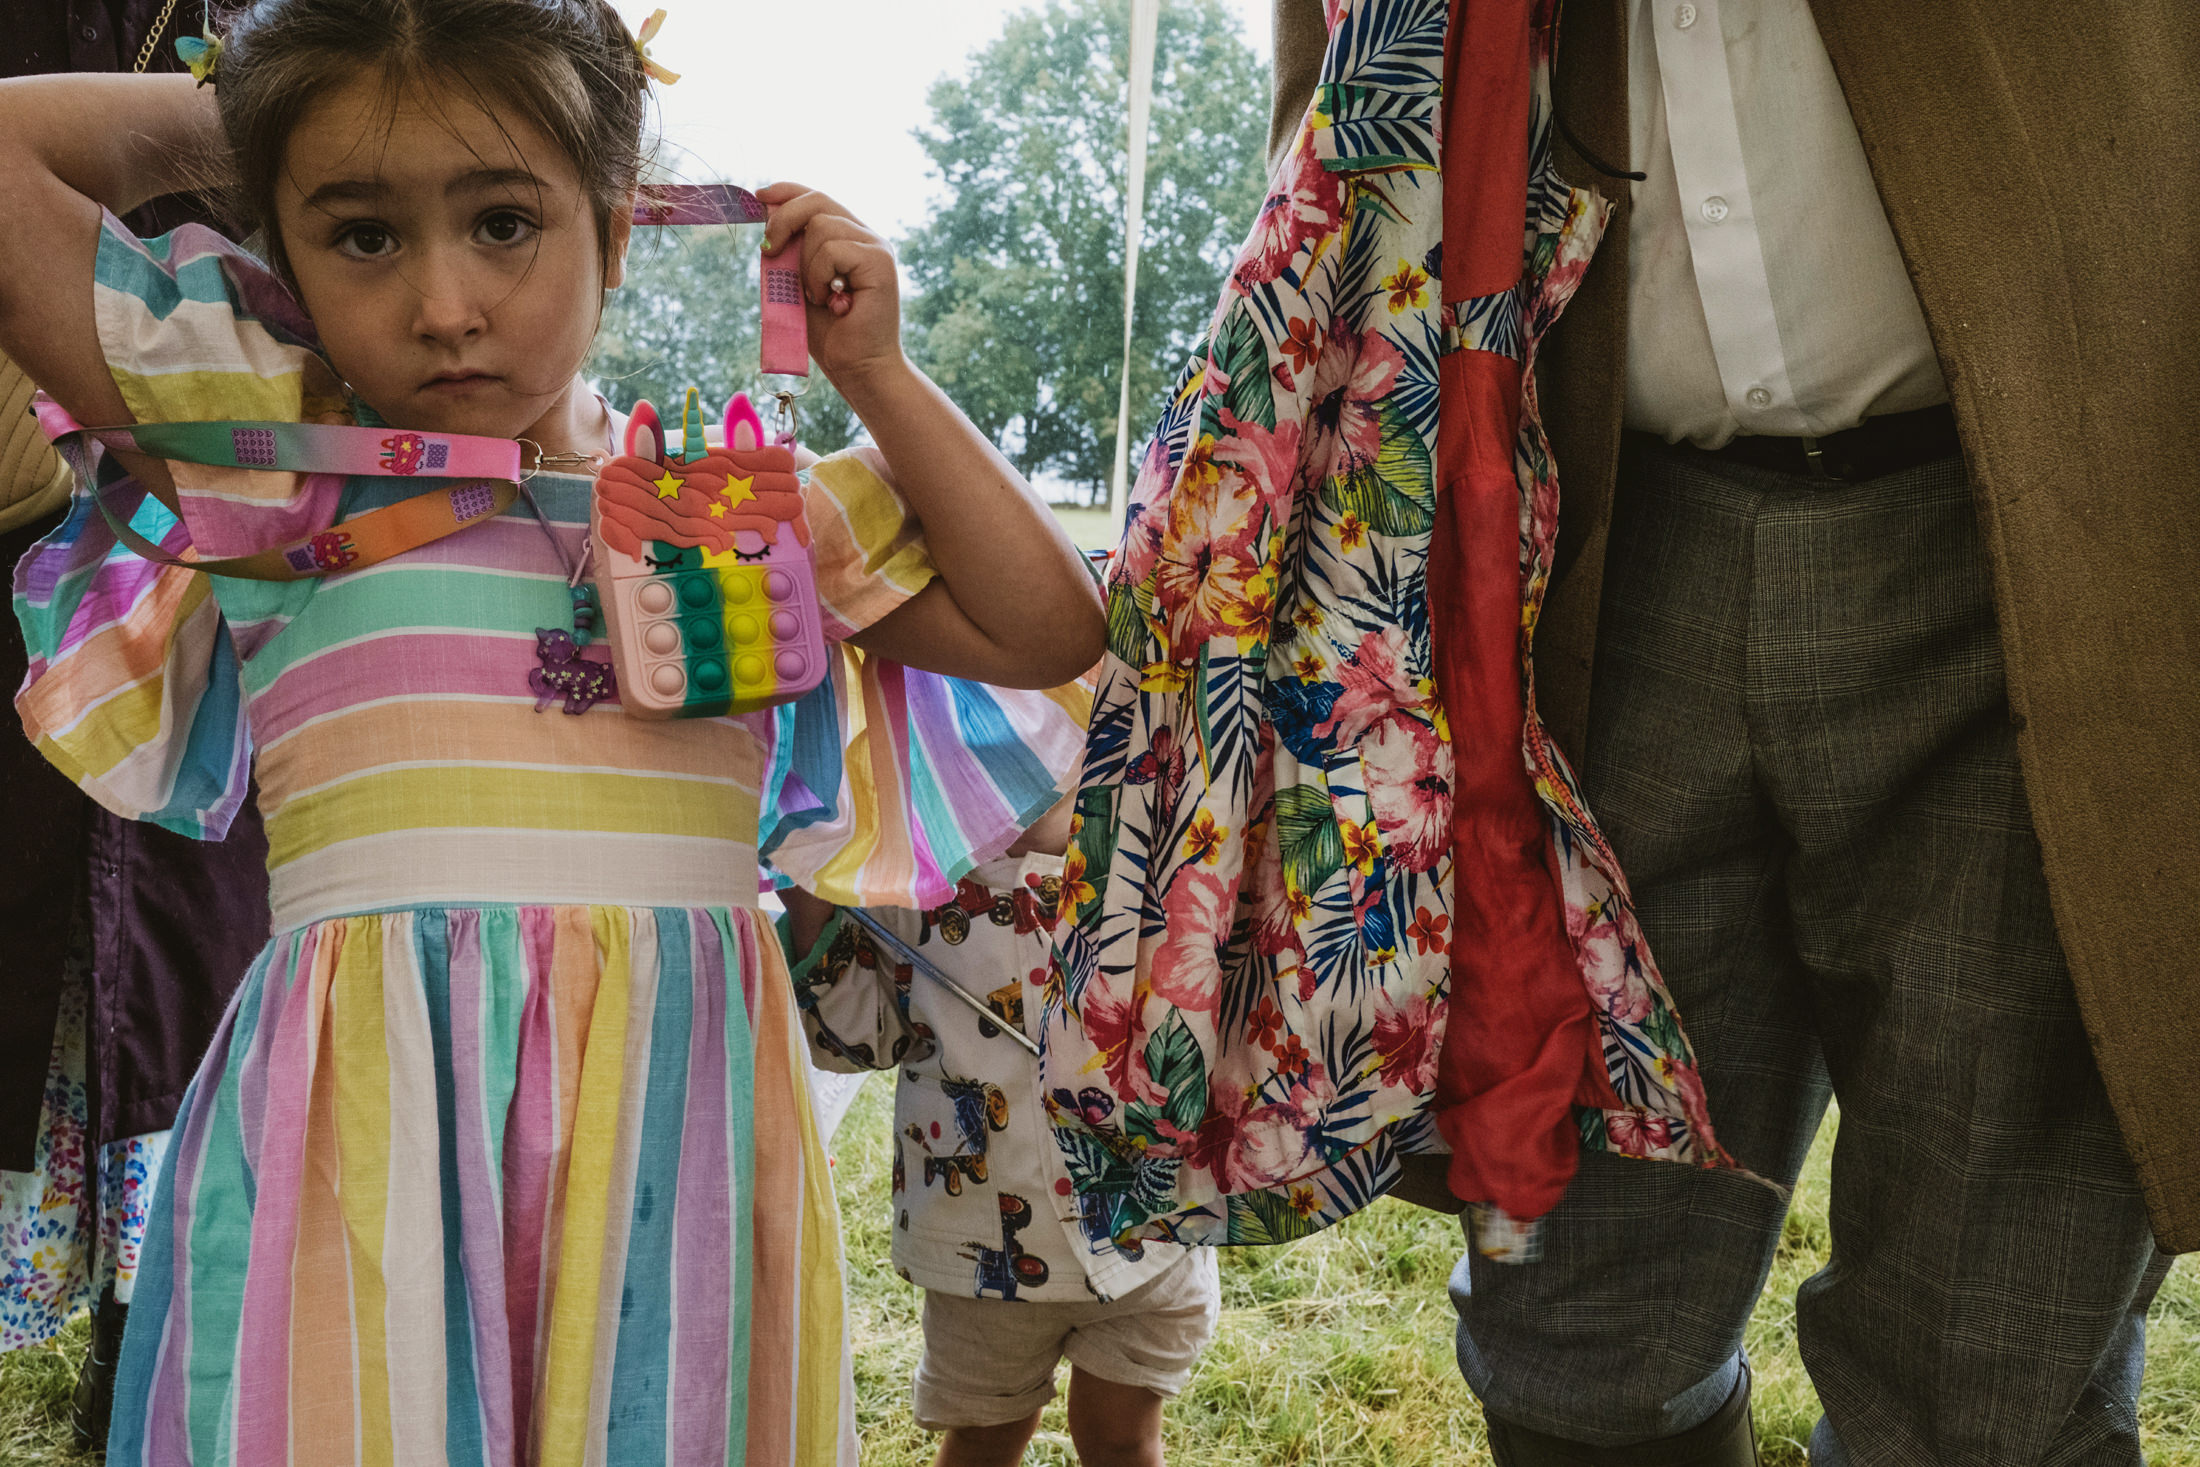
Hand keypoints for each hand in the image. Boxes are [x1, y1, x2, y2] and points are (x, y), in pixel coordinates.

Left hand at [755, 182, 903, 397]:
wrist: (858, 368)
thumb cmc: (831, 335)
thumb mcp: (797, 285)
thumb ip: (788, 254)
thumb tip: (768, 220)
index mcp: (849, 239)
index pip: (817, 199)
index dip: (787, 191)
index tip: (760, 197)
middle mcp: (866, 237)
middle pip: (817, 200)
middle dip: (784, 220)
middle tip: (768, 252)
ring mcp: (876, 247)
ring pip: (821, 226)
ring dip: (807, 265)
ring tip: (819, 297)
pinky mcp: (880, 261)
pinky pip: (831, 249)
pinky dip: (819, 276)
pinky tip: (832, 301)